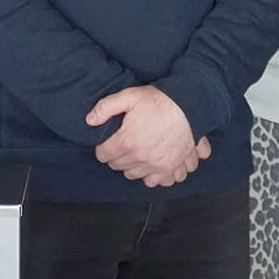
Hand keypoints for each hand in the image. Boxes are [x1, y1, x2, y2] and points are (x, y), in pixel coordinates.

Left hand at [87, 85, 203, 187]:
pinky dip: (152, 176)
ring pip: (133, 175)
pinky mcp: (170, 168)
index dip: (103, 146)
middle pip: (117, 166)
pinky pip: (155, 182)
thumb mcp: (129, 96)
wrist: (189, 105)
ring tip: (137, 152)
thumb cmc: (159, 99)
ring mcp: (156, 165)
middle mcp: (140, 157)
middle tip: (124, 143)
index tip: (109, 140)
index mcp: (126, 141)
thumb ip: (105, 108)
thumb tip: (89, 121)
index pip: (103, 155)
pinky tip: (151, 163)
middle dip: (117, 155)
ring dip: (132, 166)